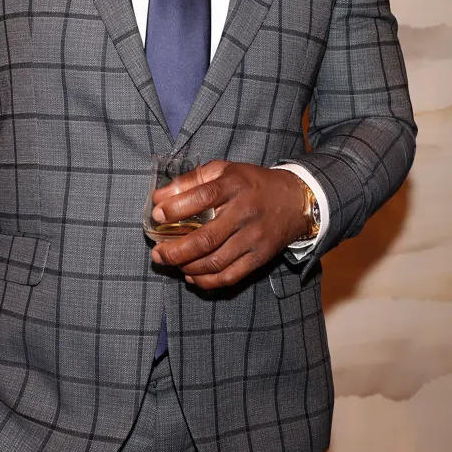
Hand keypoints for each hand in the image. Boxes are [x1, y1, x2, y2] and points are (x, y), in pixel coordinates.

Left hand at [149, 161, 310, 289]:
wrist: (295, 200)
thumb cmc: (251, 183)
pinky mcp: (260, 257)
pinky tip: (192, 276)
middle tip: (158, 253)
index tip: (156, 215)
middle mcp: (244, 213)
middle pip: (206, 238)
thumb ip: (191, 180)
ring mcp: (254, 238)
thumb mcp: (224, 170)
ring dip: (188, 267)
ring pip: (216, 261)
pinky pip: (231, 276)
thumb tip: (159, 197)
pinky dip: (207, 281)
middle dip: (176, 250)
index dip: (176, 208)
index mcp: (234, 186)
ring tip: (171, 263)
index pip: (203, 197)